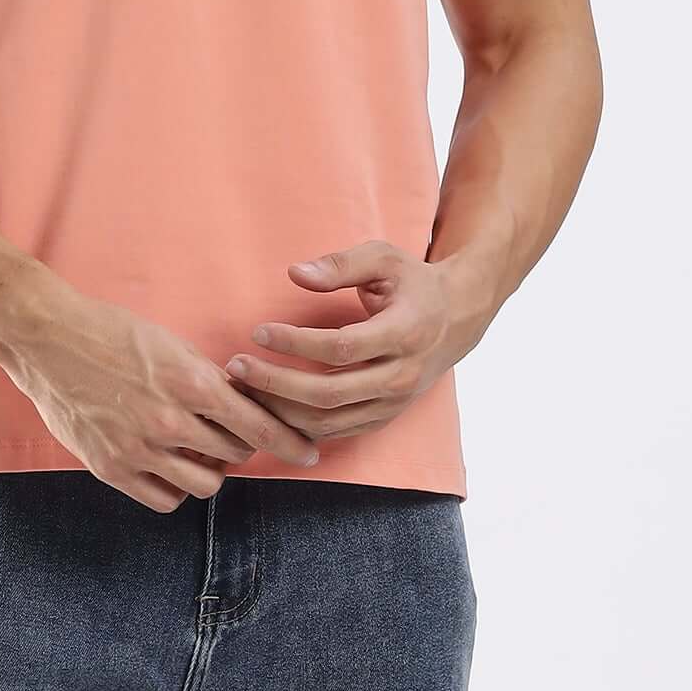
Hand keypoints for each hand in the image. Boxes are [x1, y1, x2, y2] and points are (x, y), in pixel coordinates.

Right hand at [0, 285, 324, 511]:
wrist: (47, 339)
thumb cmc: (111, 332)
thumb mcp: (172, 346)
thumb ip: (209, 379)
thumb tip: (246, 405)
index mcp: (191, 384)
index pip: (259, 427)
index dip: (290, 443)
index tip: (308, 453)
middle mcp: (170, 422)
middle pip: (236, 455)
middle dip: (239, 446)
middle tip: (227, 434)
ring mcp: (139, 449)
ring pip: (205, 485)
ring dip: (209, 470)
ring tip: (194, 450)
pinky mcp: (112, 468)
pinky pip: (165, 499)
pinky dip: (175, 487)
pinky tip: (168, 466)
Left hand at [223, 242, 492, 444]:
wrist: (455, 321)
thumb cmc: (413, 284)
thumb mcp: (385, 258)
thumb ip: (341, 264)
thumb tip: (296, 274)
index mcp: (405, 333)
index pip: (343, 347)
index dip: (297, 343)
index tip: (259, 331)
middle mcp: (401, 376)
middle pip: (329, 393)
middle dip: (276, 384)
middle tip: (236, 367)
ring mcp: (392, 404)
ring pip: (328, 422)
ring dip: (279, 411)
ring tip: (241, 389)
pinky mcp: (381, 418)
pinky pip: (333, 432)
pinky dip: (296, 426)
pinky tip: (266, 408)